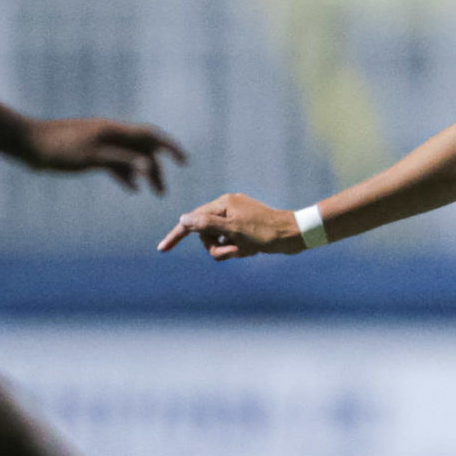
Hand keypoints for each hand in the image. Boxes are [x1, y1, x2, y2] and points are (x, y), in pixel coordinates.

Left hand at [26, 118, 188, 192]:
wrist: (28, 143)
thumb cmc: (58, 149)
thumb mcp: (92, 157)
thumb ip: (121, 161)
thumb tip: (149, 168)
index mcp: (114, 131)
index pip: (150, 136)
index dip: (169, 147)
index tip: (184, 163)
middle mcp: (111, 134)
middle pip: (143, 148)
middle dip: (156, 167)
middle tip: (161, 192)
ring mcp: (101, 142)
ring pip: (130, 157)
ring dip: (142, 173)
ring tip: (151, 192)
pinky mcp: (90, 152)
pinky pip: (116, 162)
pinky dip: (126, 174)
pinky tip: (131, 188)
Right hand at [157, 193, 306, 259]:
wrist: (293, 235)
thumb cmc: (264, 232)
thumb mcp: (233, 230)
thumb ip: (206, 224)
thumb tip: (183, 220)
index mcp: (223, 204)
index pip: (192, 221)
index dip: (176, 236)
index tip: (162, 250)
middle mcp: (228, 208)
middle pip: (205, 234)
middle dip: (216, 247)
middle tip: (235, 250)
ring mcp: (237, 218)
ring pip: (218, 241)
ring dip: (229, 251)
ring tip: (247, 250)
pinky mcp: (245, 229)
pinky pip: (231, 243)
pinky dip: (238, 250)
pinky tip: (252, 250)